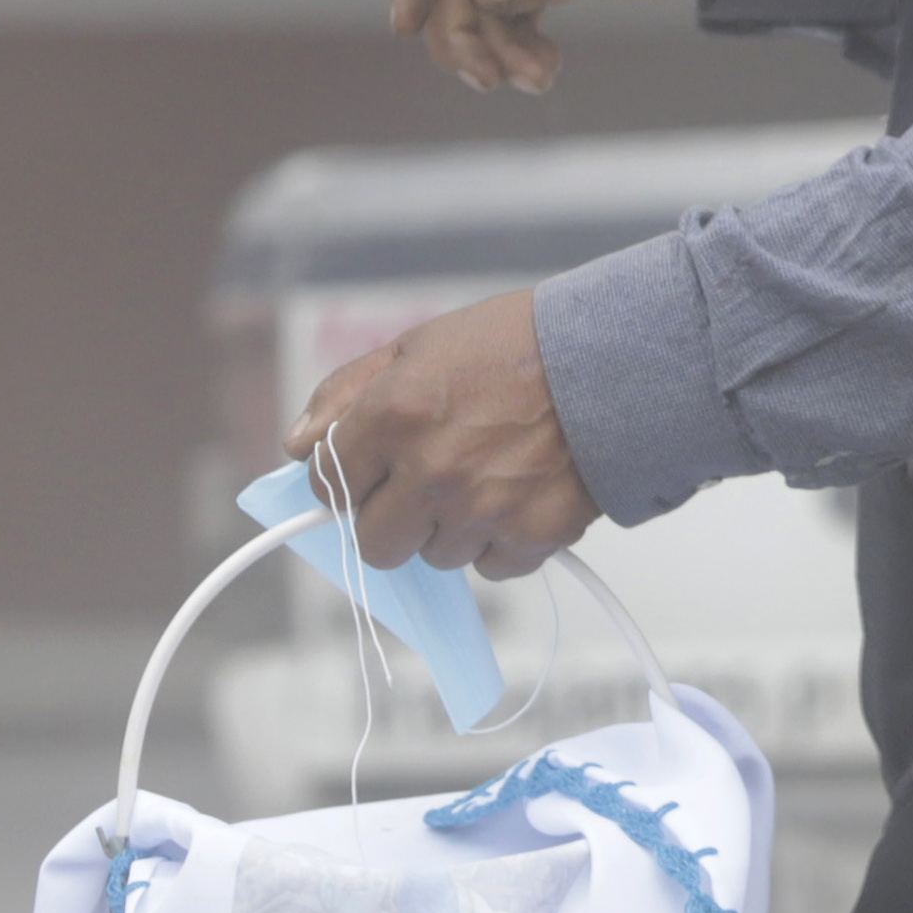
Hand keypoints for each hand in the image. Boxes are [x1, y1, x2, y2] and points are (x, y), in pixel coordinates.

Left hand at [285, 290, 600, 576]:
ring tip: (485, 479)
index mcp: (393, 417)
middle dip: (392, 520)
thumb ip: (347, 395)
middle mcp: (430, 473)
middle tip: (425, 487)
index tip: (370, 472)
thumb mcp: (418, 346)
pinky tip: (518, 496)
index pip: (330, 485)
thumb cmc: (516, 345)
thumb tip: (298, 446)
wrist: (614, 361)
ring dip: (451, 530)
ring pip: (436, 558)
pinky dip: (501, 543)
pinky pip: (493, 568)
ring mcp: (481, 511)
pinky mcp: (530, 538)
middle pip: (376, 544)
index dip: (349, 479)